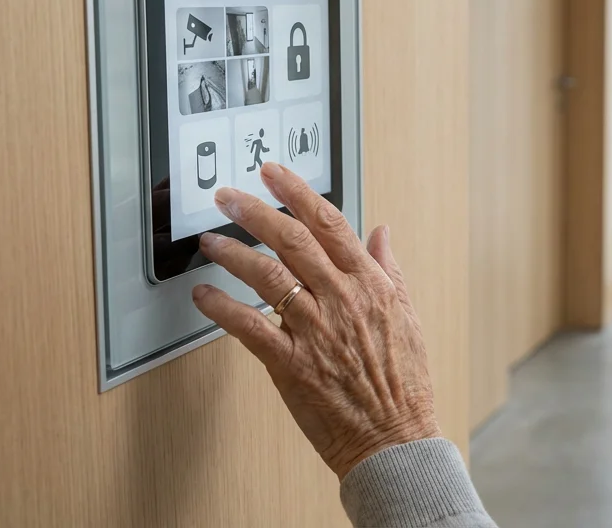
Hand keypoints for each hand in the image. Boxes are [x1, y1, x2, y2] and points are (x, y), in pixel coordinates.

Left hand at [190, 162, 440, 476]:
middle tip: (226, 196)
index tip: (273, 173)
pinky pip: (248, 327)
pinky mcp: (292, 364)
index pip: (330, 223)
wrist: (395, 438)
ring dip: (232, 252)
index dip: (298, 192)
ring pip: (266, 276)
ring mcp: (316, 331)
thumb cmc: (403, 383)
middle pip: (291, 240)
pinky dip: (221, 307)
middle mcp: (342, 300)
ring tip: (209, 240)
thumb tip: (381, 231)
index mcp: (371, 284)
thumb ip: (388, 269)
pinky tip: (204, 294)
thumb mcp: (407, 315)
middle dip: (254, 211)